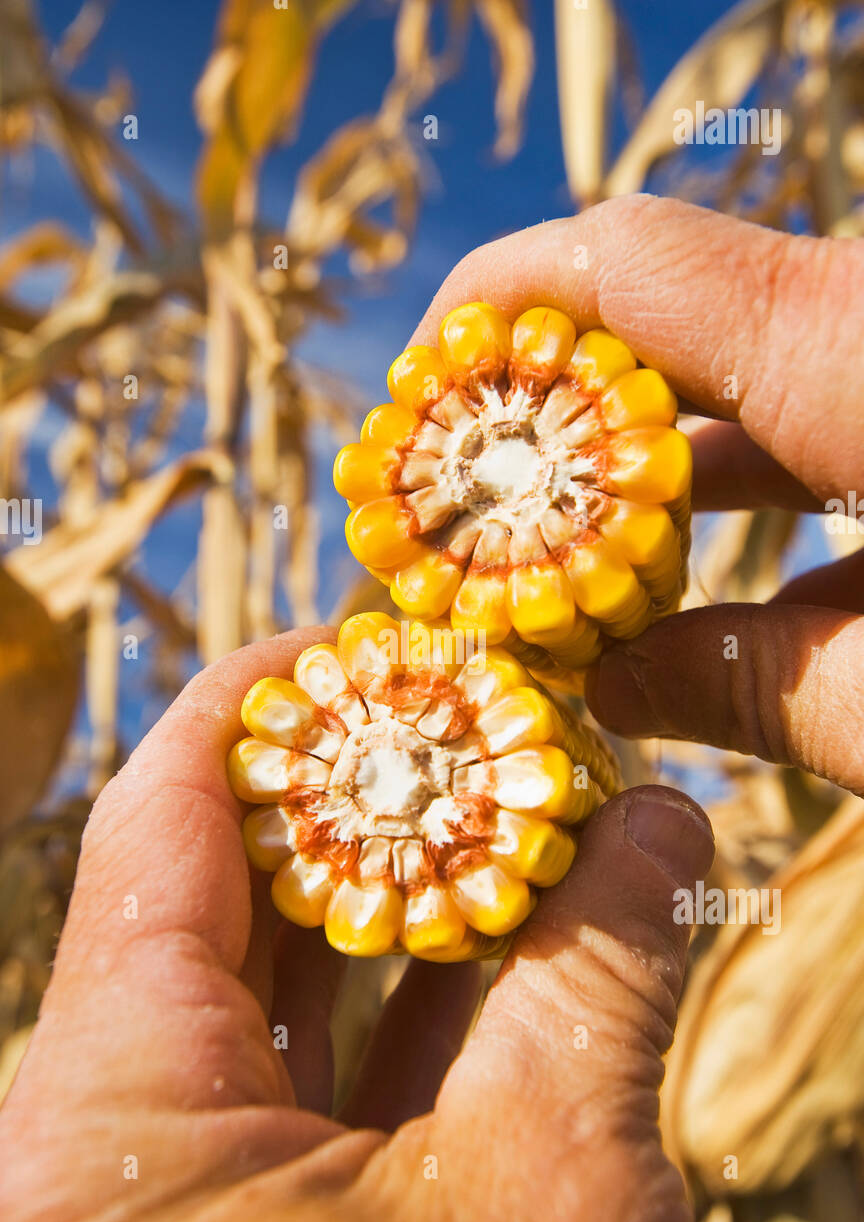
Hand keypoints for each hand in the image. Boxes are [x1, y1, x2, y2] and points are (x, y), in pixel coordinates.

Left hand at [0, 623, 712, 1221]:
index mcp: (101, 1110)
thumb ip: (599, 987)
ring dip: (408, 888)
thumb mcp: (541, 1207)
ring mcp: (162, 1182)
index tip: (393, 634)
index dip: (283, 695)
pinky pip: (312, 1065)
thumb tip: (665, 815)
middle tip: (493, 709)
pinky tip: (510, 928)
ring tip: (521, 797)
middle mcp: (99, 1131)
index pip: (169, 814)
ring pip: (284, 975)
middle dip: (372, 789)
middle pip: (231, 880)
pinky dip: (411, 994)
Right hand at [411, 193, 863, 793]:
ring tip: (565, 559)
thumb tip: (614, 695)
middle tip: (471, 512)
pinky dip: (751, 471)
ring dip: (645, 452)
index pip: (622, 262)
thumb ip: (754, 690)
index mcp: (855, 362)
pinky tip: (717, 582)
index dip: (488, 312)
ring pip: (749, 361)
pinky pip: (825, 397)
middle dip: (553, 405)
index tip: (412, 408)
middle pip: (669, 309)